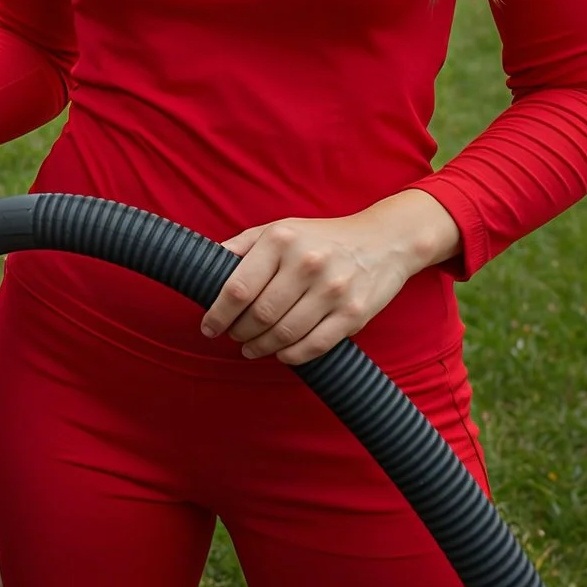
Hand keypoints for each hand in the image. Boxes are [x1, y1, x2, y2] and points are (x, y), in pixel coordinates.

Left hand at [199, 190, 462, 363]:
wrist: (383, 241)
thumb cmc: (320, 238)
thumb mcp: (279, 230)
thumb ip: (242, 246)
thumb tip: (203, 264)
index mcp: (281, 240)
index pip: (237, 287)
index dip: (217, 314)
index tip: (208, 327)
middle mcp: (306, 263)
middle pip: (259, 315)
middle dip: (239, 332)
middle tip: (234, 336)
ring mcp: (333, 289)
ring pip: (283, 334)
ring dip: (261, 347)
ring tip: (251, 348)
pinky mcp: (353, 314)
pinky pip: (314, 346)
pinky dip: (291, 356)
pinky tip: (280, 353)